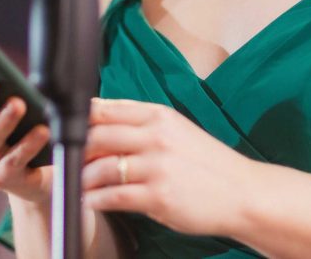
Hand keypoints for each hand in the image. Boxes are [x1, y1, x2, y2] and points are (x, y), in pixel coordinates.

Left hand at [82, 98, 254, 236]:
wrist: (242, 192)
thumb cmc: (208, 163)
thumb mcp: (177, 130)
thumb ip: (141, 122)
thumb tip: (99, 115)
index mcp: (159, 115)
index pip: (105, 109)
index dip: (80, 120)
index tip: (70, 131)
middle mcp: (156, 136)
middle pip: (97, 136)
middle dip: (76, 150)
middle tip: (68, 160)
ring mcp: (157, 167)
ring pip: (100, 168)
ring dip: (82, 178)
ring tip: (79, 184)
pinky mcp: (158, 196)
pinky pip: (113, 196)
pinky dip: (95, 199)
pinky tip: (91, 201)